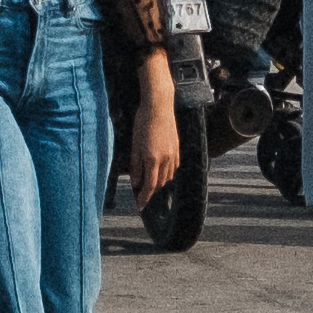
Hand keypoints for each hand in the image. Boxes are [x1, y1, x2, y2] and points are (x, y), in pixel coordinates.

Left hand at [122, 67, 178, 196]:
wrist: (159, 106)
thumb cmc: (143, 122)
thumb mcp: (135, 145)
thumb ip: (136, 165)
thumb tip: (136, 182)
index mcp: (153, 159)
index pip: (149, 186)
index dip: (144, 198)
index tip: (140, 206)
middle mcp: (166, 159)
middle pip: (160, 183)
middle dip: (151, 191)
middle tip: (142, 194)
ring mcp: (173, 153)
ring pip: (168, 176)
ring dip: (159, 182)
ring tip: (150, 182)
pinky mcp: (177, 147)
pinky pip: (174, 166)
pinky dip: (168, 172)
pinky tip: (161, 170)